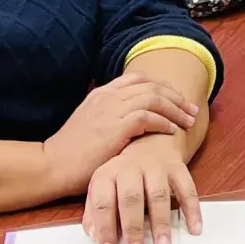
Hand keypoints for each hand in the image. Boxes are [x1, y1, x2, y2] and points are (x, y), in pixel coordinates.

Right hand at [41, 73, 198, 196]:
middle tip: (191, 109)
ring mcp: (110, 109)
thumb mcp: (91, 122)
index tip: (178, 99)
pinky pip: (148, 117)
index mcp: (102, 93)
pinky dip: (163, 122)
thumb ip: (112, 114)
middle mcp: (107, 96)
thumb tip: (137, 117)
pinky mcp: (114, 127)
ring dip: (176, 109)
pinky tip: (171, 131)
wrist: (52, 165)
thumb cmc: (73, 151)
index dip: (163, 86)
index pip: (139, 79)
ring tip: (188, 121)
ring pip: (154, 98)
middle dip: (176, 96)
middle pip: (152, 86)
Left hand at [84, 132, 201, 243]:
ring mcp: (156, 166)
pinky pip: (187, 189)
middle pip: (131, 199)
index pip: (103, 203)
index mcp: (107, 174)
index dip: (105, 228)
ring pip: (158, 195)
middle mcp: (130, 168)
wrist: (151, 141)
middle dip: (133, 228)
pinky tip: (194, 228)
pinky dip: (192, 210)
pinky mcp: (177, 167)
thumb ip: (95, 211)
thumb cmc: (124, 174)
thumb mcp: (104, 186)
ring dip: (161, 223)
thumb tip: (94, 236)